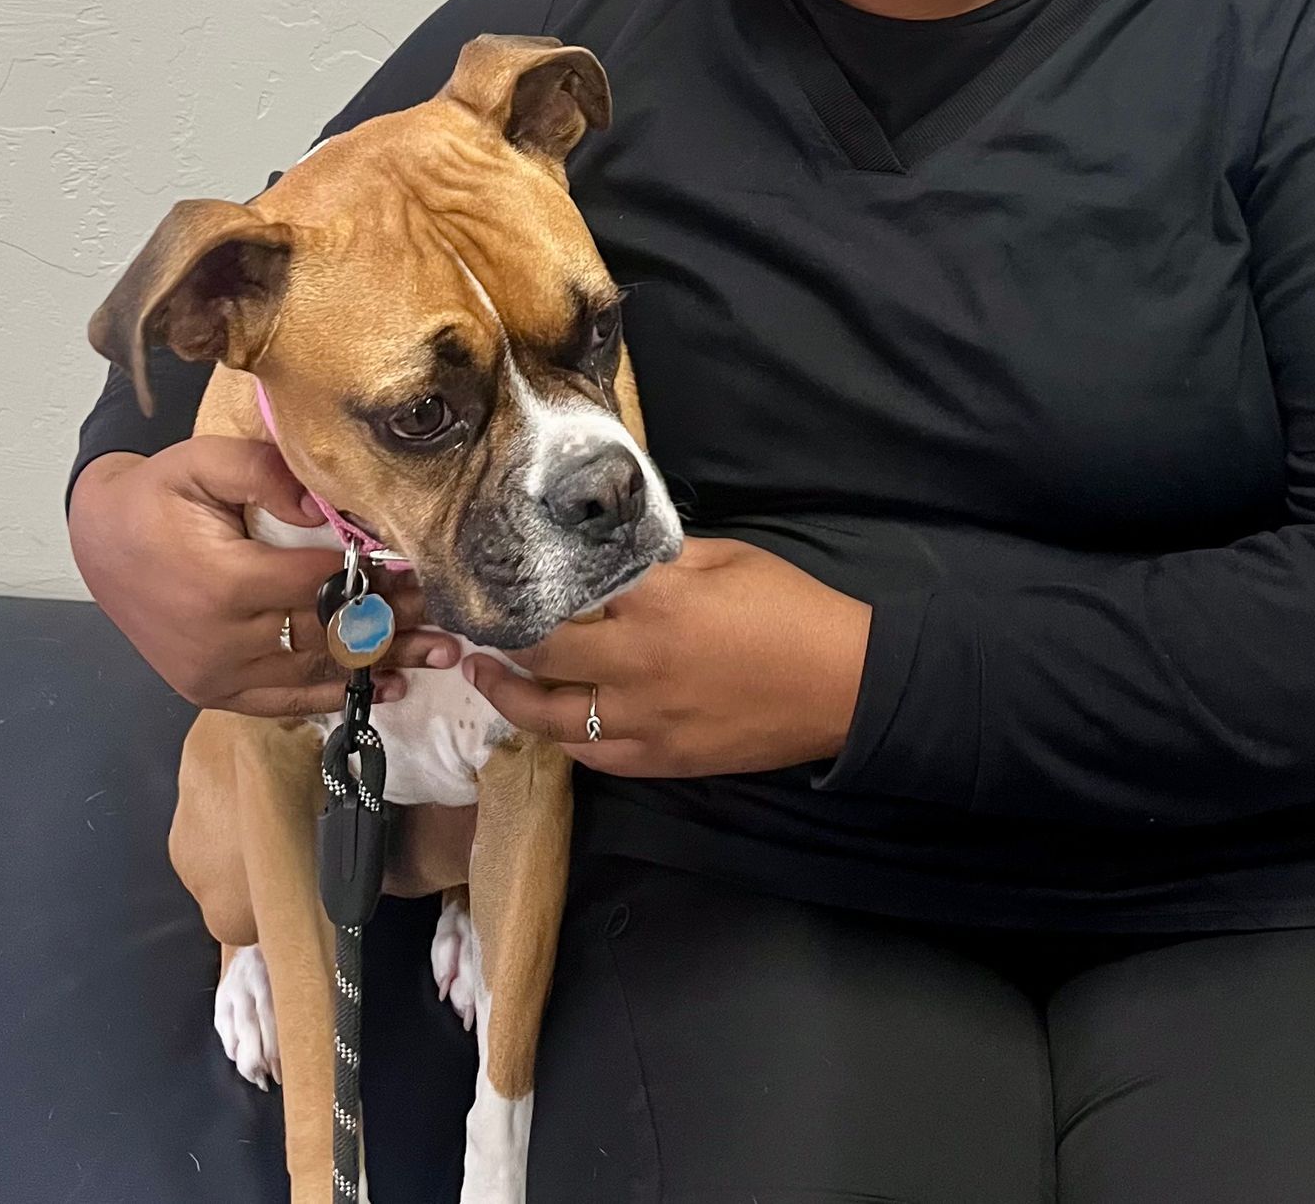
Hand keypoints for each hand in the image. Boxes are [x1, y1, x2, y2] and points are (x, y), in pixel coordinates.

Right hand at [67, 443, 458, 717]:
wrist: (97, 541)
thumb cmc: (159, 493)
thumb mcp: (205, 461)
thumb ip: (267, 474)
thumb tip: (326, 504)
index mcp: (224, 583)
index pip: (321, 587)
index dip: (376, 580)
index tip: (422, 567)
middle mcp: (221, 642)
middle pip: (328, 637)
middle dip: (394, 625)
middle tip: (451, 618)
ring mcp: (214, 675)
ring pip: (314, 676)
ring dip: (380, 665)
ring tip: (440, 655)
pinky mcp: (210, 691)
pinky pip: (283, 700)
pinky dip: (335, 695)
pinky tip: (385, 686)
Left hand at [469, 538, 871, 779]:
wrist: (842, 683)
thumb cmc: (789, 607)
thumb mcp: (727, 558)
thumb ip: (665, 558)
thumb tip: (618, 555)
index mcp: (654, 602)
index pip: (566, 592)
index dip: (524, 586)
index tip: (492, 577)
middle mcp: (635, 662)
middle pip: (543, 651)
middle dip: (501, 639)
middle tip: (472, 626)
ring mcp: (644, 719)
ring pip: (551, 716)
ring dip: (509, 697)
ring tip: (484, 677)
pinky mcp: (662, 759)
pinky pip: (592, 755)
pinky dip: (562, 738)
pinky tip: (547, 723)